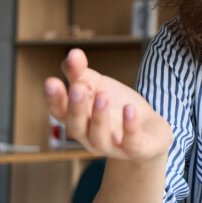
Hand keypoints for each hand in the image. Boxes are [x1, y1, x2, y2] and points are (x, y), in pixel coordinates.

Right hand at [43, 49, 172, 161]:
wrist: (150, 131)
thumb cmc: (116, 107)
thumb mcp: (98, 86)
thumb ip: (81, 72)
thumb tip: (73, 53)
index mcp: (77, 120)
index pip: (60, 112)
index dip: (54, 99)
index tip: (51, 81)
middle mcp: (90, 136)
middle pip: (76, 126)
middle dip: (76, 108)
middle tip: (77, 88)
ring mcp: (112, 146)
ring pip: (99, 137)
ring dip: (100, 117)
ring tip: (103, 95)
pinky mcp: (135, 149)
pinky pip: (131, 142)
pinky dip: (130, 126)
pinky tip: (130, 108)